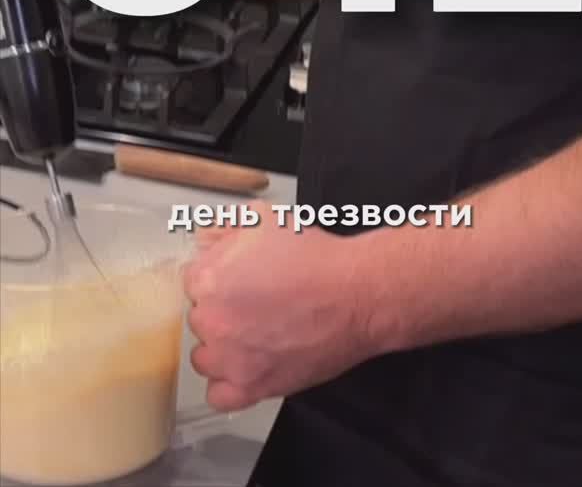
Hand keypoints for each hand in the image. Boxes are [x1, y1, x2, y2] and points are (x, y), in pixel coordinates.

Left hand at [183, 203, 376, 411]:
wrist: (355, 294)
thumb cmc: (316, 258)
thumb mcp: (264, 219)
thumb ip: (223, 227)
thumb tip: (204, 239)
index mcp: (210, 279)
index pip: (193, 282)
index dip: (219, 277)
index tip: (238, 280)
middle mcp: (214, 321)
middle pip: (200, 318)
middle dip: (223, 309)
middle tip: (255, 302)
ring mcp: (231, 358)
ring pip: (205, 358)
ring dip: (223, 346)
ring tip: (253, 333)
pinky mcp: (253, 386)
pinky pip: (219, 396)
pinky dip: (228, 385)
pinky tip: (246, 366)